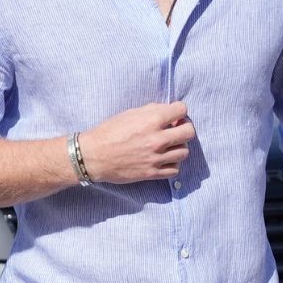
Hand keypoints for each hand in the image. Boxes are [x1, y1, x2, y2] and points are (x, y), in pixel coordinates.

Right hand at [78, 102, 194, 183]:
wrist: (93, 156)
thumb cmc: (109, 132)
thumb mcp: (130, 113)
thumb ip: (152, 111)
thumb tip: (170, 112)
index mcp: (152, 120)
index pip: (182, 109)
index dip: (179, 110)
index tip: (174, 115)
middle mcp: (157, 139)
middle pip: (189, 132)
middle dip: (185, 128)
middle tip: (176, 129)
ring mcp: (156, 158)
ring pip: (185, 152)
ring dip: (179, 146)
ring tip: (169, 145)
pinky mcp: (152, 173)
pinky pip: (175, 170)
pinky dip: (173, 164)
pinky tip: (165, 159)